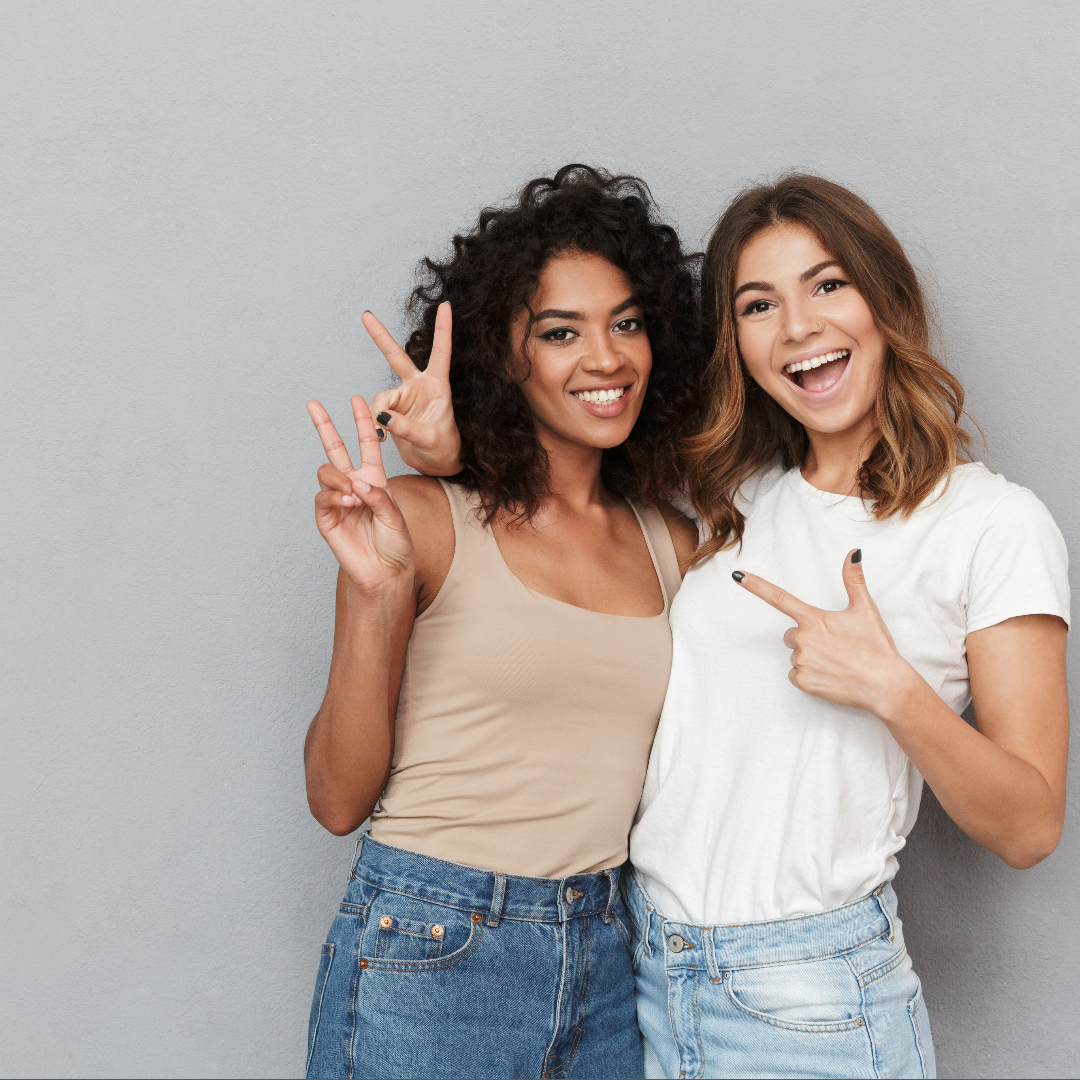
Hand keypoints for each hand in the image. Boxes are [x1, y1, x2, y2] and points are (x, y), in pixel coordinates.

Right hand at [306, 395, 414, 591]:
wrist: (386, 571)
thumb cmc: (397, 544)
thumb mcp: (396, 515)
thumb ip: (378, 496)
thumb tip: (355, 484)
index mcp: (375, 480)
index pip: (366, 444)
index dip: (361, 422)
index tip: (357, 399)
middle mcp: (354, 485)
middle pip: (335, 448)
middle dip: (324, 425)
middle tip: (313, 403)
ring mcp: (338, 500)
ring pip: (326, 471)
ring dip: (339, 478)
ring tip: (354, 496)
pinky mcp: (326, 517)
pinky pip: (323, 497)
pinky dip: (335, 497)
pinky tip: (348, 504)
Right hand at [363, 301, 462, 475]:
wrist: (436, 465)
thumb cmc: (444, 450)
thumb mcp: (431, 439)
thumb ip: (407, 428)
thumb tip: (382, 416)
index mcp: (438, 386)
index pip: (441, 353)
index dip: (443, 329)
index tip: (445, 305)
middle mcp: (419, 387)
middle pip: (396, 357)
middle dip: (379, 337)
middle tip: (365, 315)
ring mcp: (404, 397)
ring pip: (380, 396)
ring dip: (379, 412)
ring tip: (386, 432)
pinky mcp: (392, 411)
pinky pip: (376, 411)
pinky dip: (374, 421)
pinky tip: (381, 433)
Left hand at [733, 549, 913, 714]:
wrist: (886, 686)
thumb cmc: (876, 646)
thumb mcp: (865, 609)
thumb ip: (853, 580)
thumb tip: (853, 553)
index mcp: (814, 619)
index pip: (779, 598)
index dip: (756, 586)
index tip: (738, 575)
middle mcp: (803, 639)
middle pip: (791, 634)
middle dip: (807, 637)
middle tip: (834, 645)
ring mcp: (801, 662)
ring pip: (795, 655)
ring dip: (810, 657)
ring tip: (836, 662)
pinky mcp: (803, 682)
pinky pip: (795, 675)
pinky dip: (810, 676)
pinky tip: (830, 676)